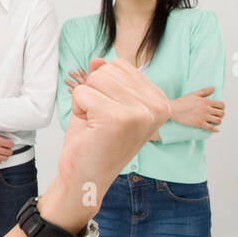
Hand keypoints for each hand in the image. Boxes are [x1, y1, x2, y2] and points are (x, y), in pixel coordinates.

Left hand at [49, 57, 169, 228]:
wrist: (85, 176)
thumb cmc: (95, 142)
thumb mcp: (103, 104)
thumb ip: (106, 80)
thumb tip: (98, 59)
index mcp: (159, 101)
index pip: (121, 66)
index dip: (104, 87)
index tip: (109, 113)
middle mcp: (156, 106)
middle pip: (107, 70)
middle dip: (93, 93)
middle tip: (98, 121)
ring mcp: (140, 112)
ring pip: (95, 78)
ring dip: (85, 101)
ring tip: (94, 124)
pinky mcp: (118, 118)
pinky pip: (83, 92)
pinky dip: (77, 108)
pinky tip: (89, 128)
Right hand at [168, 86, 224, 131]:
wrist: (173, 109)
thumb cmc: (182, 102)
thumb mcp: (194, 94)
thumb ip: (204, 91)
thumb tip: (213, 88)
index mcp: (206, 101)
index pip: (221, 105)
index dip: (222, 108)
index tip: (219, 109)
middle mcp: (206, 109)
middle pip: (221, 113)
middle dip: (221, 115)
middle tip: (217, 116)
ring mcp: (203, 117)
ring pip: (218, 121)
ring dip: (218, 122)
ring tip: (215, 122)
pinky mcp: (199, 123)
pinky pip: (210, 128)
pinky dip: (214, 130)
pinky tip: (215, 130)